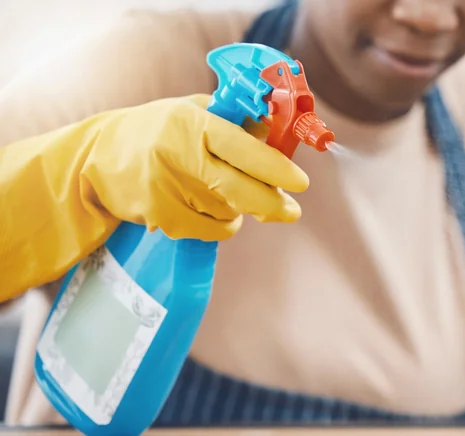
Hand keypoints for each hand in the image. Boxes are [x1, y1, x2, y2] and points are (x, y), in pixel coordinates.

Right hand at [0, 94, 308, 301]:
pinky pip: (209, 229)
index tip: (300, 182)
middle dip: (272, 204)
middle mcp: (178, 155)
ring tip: (224, 193)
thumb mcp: (195, 112)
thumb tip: (282, 139)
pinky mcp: (160, 216)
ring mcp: (166, 188)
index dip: (275, 168)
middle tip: (291, 211)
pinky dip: (219, 223)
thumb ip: (238, 124)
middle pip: (239, 190)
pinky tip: (208, 208)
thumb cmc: (158, 130)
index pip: (243, 148)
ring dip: (238, 209)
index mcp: (192, 123)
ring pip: (227, 212)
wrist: (97, 158)